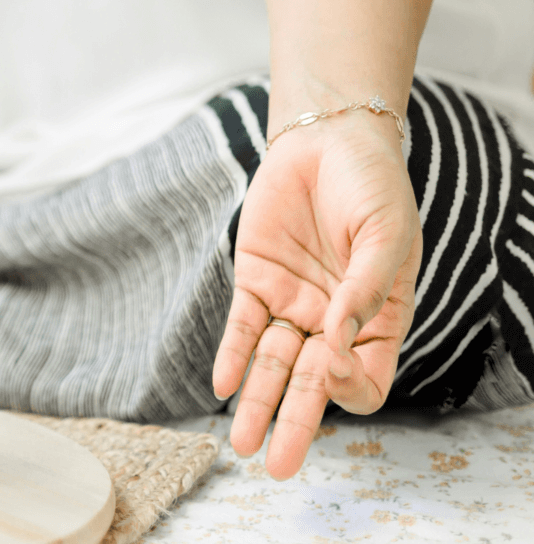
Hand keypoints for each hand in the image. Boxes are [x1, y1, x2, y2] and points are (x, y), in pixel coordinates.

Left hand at [211, 111, 419, 479]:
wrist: (329, 141)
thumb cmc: (372, 188)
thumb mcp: (386, 237)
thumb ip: (363, 291)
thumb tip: (336, 344)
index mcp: (378, 320)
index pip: (365, 379)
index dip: (350, 387)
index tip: (334, 369)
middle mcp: (333, 322)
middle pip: (312, 386)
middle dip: (294, 424)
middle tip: (276, 467)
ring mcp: (293, 303)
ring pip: (271, 365)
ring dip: (256, 402)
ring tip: (241, 442)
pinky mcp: (256, 281)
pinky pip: (242, 327)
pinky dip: (232, 355)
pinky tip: (223, 386)